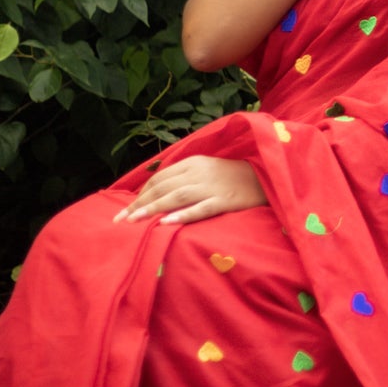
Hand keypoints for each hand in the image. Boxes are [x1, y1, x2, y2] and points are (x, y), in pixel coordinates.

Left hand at [113, 156, 266, 225]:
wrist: (267, 175)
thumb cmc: (235, 175)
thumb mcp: (208, 169)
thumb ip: (185, 177)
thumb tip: (158, 191)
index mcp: (193, 162)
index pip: (159, 178)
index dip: (141, 193)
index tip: (126, 208)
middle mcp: (199, 172)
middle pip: (163, 187)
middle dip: (139, 204)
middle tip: (120, 220)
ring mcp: (212, 186)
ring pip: (176, 197)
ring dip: (153, 209)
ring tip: (134, 222)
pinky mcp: (225, 200)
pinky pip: (201, 208)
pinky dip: (182, 215)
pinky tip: (167, 223)